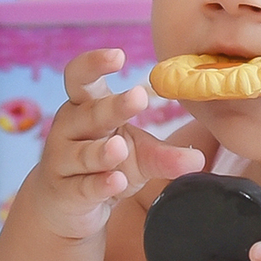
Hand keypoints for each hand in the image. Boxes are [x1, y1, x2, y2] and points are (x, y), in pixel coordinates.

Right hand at [30, 48, 203, 239]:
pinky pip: (82, 187)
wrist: (66, 205)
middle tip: (138, 97)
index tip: (119, 55)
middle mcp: (69, 129)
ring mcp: (62, 161)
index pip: (80, 78)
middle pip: (89, 114)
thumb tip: (198, 159)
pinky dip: (100, 185)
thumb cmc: (104, 166)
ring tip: (119, 148)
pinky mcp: (65, 192)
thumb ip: (166, 156)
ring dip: (101, 152)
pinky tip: (116, 182)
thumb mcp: (139, 156)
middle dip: (113, 107)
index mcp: (85, 108)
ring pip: (83, 153)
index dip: (94, 64)